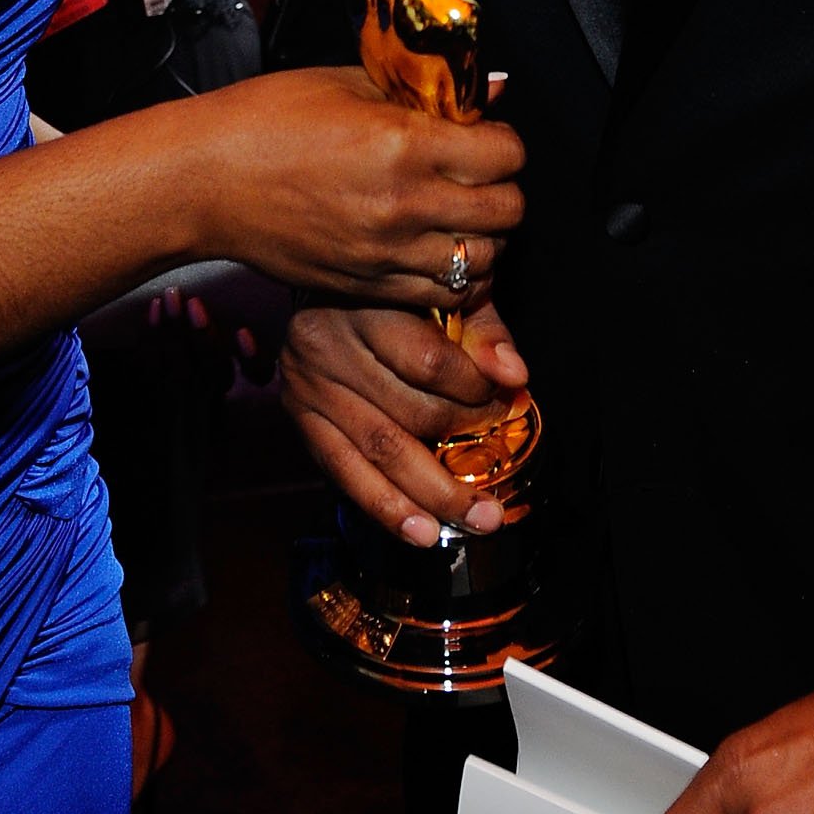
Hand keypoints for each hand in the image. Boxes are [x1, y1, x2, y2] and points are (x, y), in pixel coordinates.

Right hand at [190, 66, 522, 319]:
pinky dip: (453, 276)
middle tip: (479, 175)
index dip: (504, 142)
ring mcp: (387, 254)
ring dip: (484, 238)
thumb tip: (494, 89)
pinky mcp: (368, 288)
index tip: (486, 137)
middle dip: (503, 188)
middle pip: (506, 212)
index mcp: (403, 144)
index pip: (505, 155)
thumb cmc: (264, 121)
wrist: (203, 182)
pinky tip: (434, 250)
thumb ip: (423, 91)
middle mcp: (404, 205)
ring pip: (483, 262)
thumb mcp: (347, 83)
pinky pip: (443, 296)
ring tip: (460, 216)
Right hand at [282, 298, 529, 544]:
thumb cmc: (392, 292)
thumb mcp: (440, 293)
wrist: (325, 283)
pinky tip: (419, 530)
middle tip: (501, 487)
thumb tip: (514, 375)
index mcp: (365, 304)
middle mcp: (327, 345)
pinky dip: (385, 506)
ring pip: (379, 451)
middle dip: (462, 455)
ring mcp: (308, 385)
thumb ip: (482, 330)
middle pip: (407, 413)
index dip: (476, 390)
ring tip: (476, 520)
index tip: (508, 400)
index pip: (428, 361)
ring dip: (431, 496)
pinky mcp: (299, 416)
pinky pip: (343, 471)